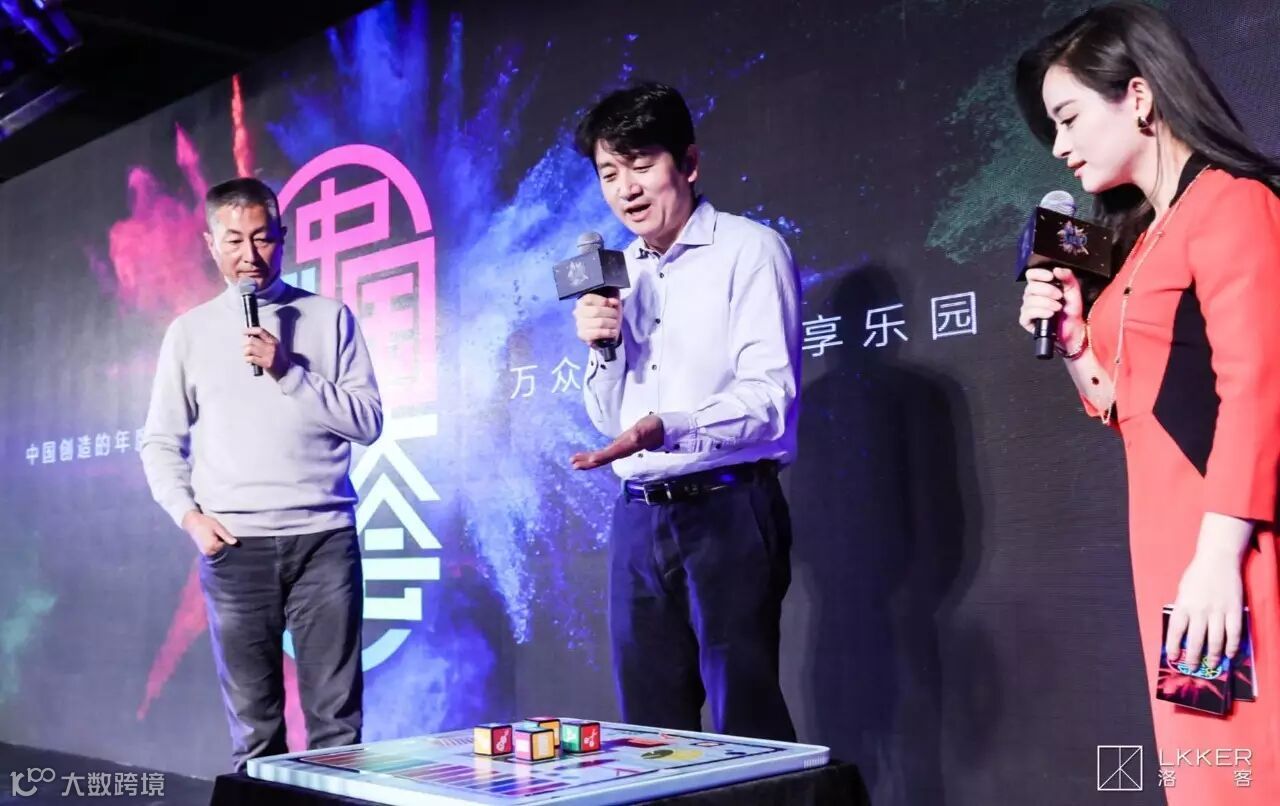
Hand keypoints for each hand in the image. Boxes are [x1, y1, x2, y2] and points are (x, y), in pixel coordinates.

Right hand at [181, 510, 238, 556]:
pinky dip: (214, 545)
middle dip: (222, 542)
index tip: (220, 532)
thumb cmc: (205, 523)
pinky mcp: (202, 551)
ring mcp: (204, 552)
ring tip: (211, 534)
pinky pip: (213, 550)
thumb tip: (235, 543)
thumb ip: (226, 536)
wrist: (191, 522)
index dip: (226, 539)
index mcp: (213, 546)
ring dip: (218, 544)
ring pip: (218, 550)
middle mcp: (208, 552)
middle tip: (215, 533)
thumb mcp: (218, 527)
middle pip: (222, 550)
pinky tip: (210, 537)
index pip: (227, 546)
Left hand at [244, 326, 289, 379]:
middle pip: (252, 340)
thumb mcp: (275, 346)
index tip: (244, 332)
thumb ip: (265, 340)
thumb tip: (251, 336)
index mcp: (273, 341)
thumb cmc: (279, 359)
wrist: (287, 370)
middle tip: (245, 347)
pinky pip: (251, 358)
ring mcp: (268, 355)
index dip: (250, 330)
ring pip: (249, 348)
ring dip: (245, 352)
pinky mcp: (265, 363)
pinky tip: (249, 360)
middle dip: (245, 343)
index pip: (260, 331)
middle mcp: (271, 346)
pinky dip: (247, 359)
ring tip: (247, 354)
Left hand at [571, 414, 663, 469]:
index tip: (591, 460)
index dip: (603, 456)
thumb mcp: (648, 427)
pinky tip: (582, 458)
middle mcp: (621, 451)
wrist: (658, 432)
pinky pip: (602, 455)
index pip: (613, 453)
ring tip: (573, 462)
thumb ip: (642, 432)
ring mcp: (618, 451)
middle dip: (589, 462)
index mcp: (627, 446)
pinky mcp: (616, 449)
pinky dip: (591, 457)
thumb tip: (635, 436)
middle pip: (604, 459)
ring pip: (601, 458)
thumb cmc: (653, 428)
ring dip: (587, 461)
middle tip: (574, 464)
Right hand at [574, 294, 621, 347]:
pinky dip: (608, 332)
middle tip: (616, 315)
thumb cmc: (604, 316)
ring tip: (615, 324)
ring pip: (599, 322)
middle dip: (610, 313)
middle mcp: (578, 313)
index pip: (590, 298)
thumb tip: (614, 302)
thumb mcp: (609, 306)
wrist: (600, 333)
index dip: (602, 300)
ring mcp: (579, 324)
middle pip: (596, 311)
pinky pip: (598, 333)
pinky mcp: (583, 335)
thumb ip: (611, 302)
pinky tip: (613, 332)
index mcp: (582, 302)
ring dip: (611, 323)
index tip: (612, 304)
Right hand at [1019, 267, 1084, 348]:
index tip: (1051, 277)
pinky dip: (1040, 312)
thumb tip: (1058, 269)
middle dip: (1048, 290)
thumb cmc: (1071, 312)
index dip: (1039, 274)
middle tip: (1059, 296)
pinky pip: (1028, 313)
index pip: (1031, 275)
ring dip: (1047, 303)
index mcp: (1041, 286)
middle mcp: (1032, 296)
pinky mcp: (1026, 320)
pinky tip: (1050, 314)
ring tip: (1058, 308)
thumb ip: (1067, 277)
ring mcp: (1028, 308)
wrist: (1073, 330)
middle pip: (1031, 287)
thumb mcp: (1073, 291)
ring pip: (1030, 300)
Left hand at [1165, 545, 1244, 671]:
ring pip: (1216, 640)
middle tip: (1193, 667)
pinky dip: (1232, 646)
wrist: (1217, 559)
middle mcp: (1199, 609)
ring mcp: (1218, 610)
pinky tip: (1230, 654)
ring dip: (1214, 656)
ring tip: (1212, 665)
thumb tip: (1183, 632)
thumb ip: (1183, 610)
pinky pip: (1234, 633)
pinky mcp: (1234, 610)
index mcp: (1183, 604)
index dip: (1173, 646)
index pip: (1176, 630)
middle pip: (1196, 640)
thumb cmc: (1197, 575)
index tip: (1173, 658)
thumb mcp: (1183, 591)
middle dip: (1194, 657)